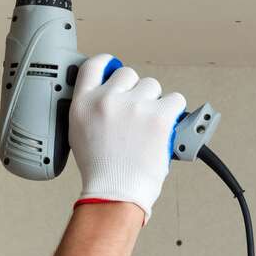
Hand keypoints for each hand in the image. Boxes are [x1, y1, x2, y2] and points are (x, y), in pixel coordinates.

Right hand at [68, 53, 186, 225]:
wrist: (116, 192)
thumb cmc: (101, 170)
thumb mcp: (79, 133)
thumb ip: (92, 108)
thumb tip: (109, 94)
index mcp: (84, 103)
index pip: (94, 65)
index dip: (108, 63)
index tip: (115, 68)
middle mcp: (108, 99)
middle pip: (128, 74)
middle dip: (135, 90)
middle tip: (136, 113)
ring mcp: (134, 106)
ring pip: (152, 86)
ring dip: (154, 102)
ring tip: (149, 125)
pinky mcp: (159, 116)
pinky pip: (175, 100)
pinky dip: (174, 112)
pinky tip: (166, 126)